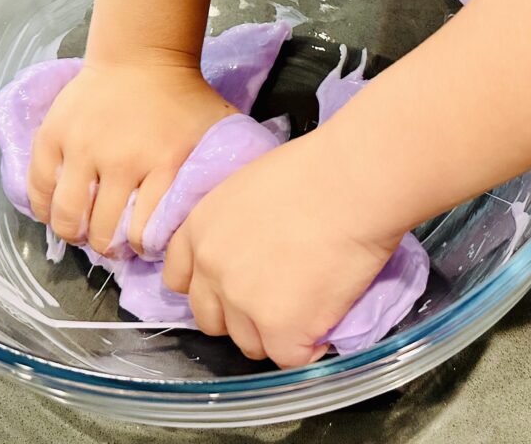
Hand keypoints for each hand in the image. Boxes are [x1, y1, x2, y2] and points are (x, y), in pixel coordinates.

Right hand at [27, 59, 234, 253]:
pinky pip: (38, 186)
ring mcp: (82, 147)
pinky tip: (57, 209)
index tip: (143, 243)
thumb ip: (213, 175)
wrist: (142, 56)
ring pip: (66, 215)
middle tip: (111, 242)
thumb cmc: (183, 100)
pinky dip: (44, 207)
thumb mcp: (215, 134)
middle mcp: (121, 160)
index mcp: (164, 165)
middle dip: (107, 246)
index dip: (142, 246)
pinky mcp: (53, 135)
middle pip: (102, 230)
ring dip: (73, 232)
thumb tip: (211, 218)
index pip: (143, 232)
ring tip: (82, 230)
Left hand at [162, 133, 400, 367]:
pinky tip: (326, 326)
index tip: (234, 286)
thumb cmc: (313, 172)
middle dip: (239, 317)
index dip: (209, 287)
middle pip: (211, 320)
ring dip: (276, 334)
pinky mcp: (281, 328)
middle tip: (277, 301)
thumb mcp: (247, 186)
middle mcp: (211, 270)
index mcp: (199, 230)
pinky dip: (309, 349)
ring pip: (250, 344)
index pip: (179, 279)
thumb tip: (249, 250)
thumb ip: (233, 224)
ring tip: (309, 309)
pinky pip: (290, 358)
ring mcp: (243, 303)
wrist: (350, 184)